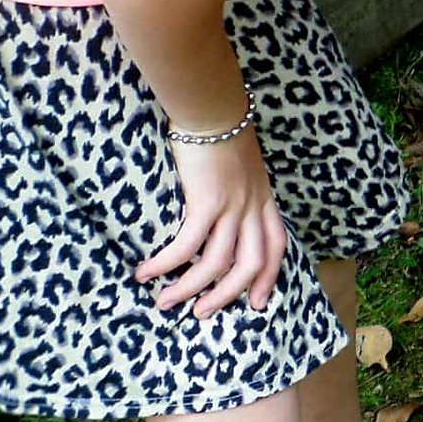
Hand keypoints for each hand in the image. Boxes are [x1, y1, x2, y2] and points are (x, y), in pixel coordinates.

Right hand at [135, 128, 288, 317]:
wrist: (213, 108)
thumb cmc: (221, 130)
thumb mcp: (243, 164)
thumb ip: (239, 187)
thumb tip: (219, 208)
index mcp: (264, 199)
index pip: (276, 245)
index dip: (270, 276)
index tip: (261, 302)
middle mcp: (253, 207)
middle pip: (251, 264)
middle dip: (229, 294)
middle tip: (204, 313)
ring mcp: (233, 206)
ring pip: (219, 262)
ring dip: (191, 288)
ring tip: (166, 302)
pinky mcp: (208, 202)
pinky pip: (188, 245)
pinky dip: (166, 263)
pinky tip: (146, 272)